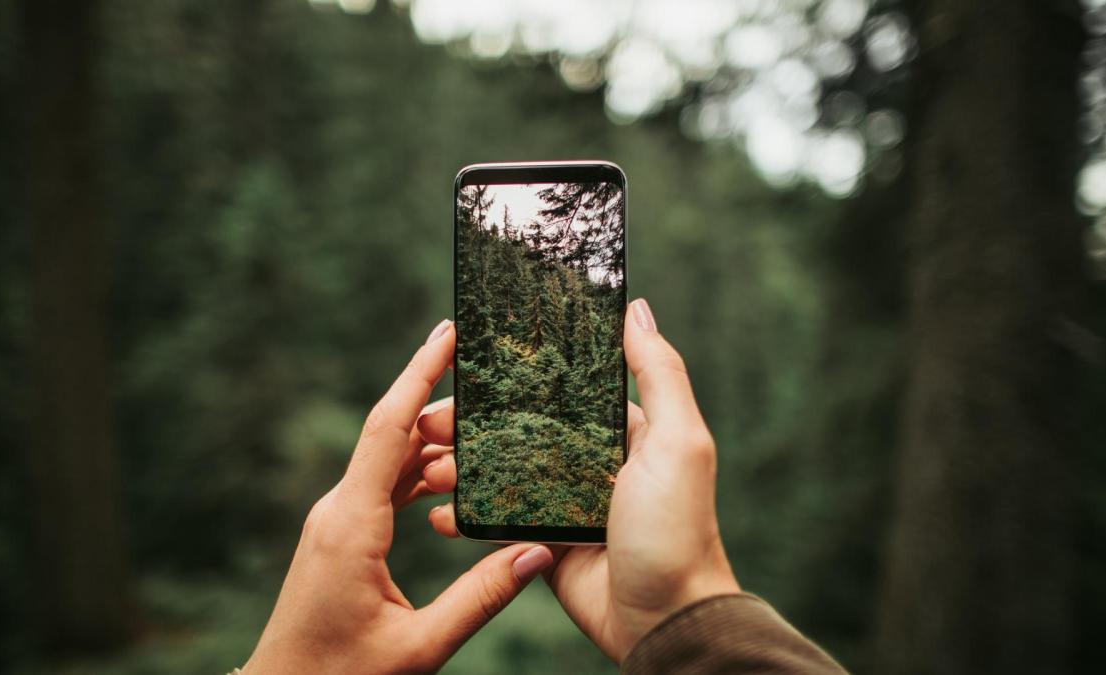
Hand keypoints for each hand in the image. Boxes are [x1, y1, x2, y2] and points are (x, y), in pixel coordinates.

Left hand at [246, 320, 554, 673]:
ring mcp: (338, 520)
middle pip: (394, 433)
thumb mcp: (419, 646)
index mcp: (353, 523)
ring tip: (487, 426)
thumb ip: (480, 599)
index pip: (389, 427)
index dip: (419, 372)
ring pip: (390, 458)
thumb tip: (537, 554)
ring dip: (435, 441)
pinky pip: (384, 485)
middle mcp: (340, 509)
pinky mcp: (342, 534)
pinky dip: (420, 471)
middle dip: (443, 403)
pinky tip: (454, 474)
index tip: (448, 330)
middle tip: (496, 383)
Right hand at [418, 299, 738, 662]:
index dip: (513, 374)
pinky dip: (465, 514)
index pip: (559, 387)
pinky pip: (496, 519)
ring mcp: (564, 501)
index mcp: (622, 430)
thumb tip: (637, 308)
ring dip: (458, 466)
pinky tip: (438, 512)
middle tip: (429, 422)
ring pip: (499, 470)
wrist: (663, 620)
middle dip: (470, 422)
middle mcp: (590, 460)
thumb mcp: (679, 442)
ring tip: (426, 467)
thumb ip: (659, 374)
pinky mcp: (543, 541)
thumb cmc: (677, 529)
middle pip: (517, 426)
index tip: (466, 362)